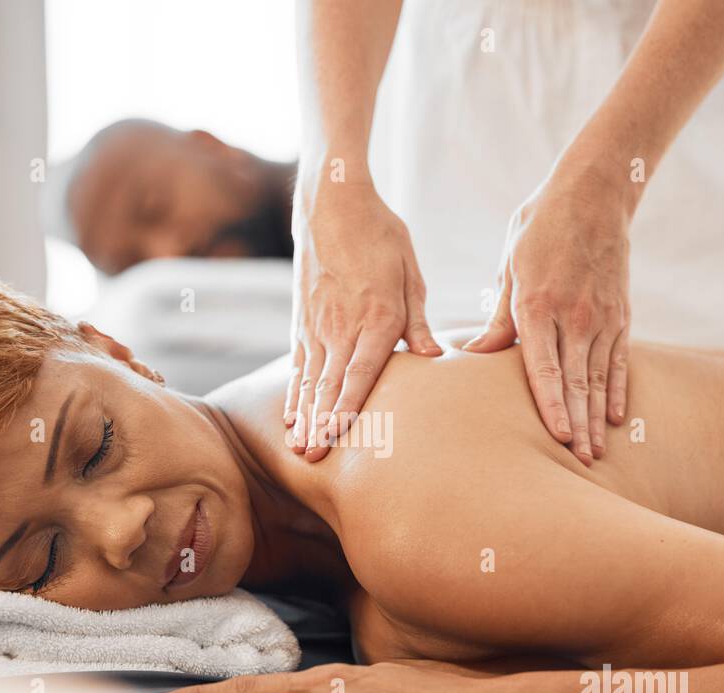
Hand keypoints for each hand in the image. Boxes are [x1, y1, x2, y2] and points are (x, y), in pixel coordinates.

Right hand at [289, 178, 441, 461]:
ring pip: (309, 380)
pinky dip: (294, 393)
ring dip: (304, 417)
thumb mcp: (410, 273)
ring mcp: (316, 325)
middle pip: (329, 384)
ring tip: (298, 448)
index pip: (359, 371)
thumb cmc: (380, 237)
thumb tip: (432, 356)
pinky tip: (291, 416)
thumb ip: (417, 321)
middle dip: (321, 424)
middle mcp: (340, 326)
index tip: (339, 435)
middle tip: (313, 458)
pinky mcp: (301, 321)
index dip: (348, 406)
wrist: (332, 204)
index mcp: (374, 317)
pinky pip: (297, 365)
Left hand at [466, 161, 632, 464]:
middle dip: (576, 425)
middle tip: (578, 464)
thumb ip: (498, 317)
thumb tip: (474, 355)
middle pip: (576, 382)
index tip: (557, 438)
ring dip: (596, 419)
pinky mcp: (622, 314)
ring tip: (595, 454)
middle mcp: (575, 316)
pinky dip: (618, 390)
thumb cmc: (539, 228)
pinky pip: (619, 360)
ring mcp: (603, 316)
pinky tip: (615, 418)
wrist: (595, 192)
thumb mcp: (509, 266)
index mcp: (538, 305)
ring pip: (599, 378)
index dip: (552, 406)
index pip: (545, 368)